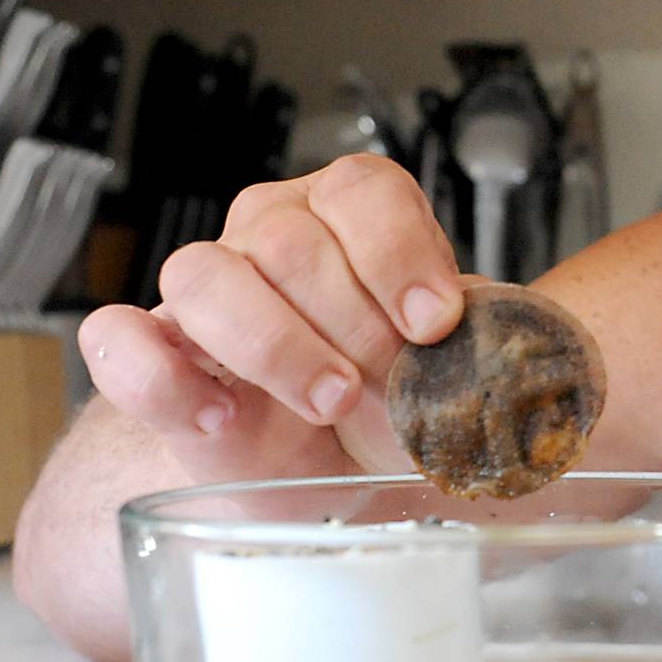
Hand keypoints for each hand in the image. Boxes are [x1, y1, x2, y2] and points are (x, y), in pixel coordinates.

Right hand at [79, 155, 466, 484]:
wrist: (329, 473)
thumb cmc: (401, 408)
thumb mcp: (460, 372)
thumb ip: (492, 351)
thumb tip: (545, 374)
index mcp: (349, 219)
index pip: (362, 188)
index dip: (399, 251)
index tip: (435, 322)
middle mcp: (271, 236)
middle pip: (289, 237)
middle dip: (350, 321)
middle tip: (388, 385)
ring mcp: (205, 291)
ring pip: (204, 274)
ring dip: (276, 347)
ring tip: (330, 401)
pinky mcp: (152, 354)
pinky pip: (116, 338)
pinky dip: (163, 378)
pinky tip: (220, 420)